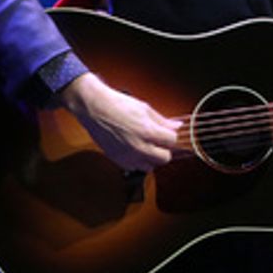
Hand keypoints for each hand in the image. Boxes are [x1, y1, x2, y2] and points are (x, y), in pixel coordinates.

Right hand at [59, 72, 180, 170]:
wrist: (95, 108)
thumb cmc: (118, 105)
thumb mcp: (144, 109)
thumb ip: (162, 121)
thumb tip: (177, 126)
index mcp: (147, 131)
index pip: (172, 141)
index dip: (170, 136)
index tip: (166, 133)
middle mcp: (139, 147)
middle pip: (165, 158)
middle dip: (164, 149)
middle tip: (158, 141)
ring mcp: (128, 155)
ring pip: (151, 166)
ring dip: (151, 158)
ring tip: (145, 146)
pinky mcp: (118, 160)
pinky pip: (135, 168)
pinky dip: (137, 161)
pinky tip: (134, 150)